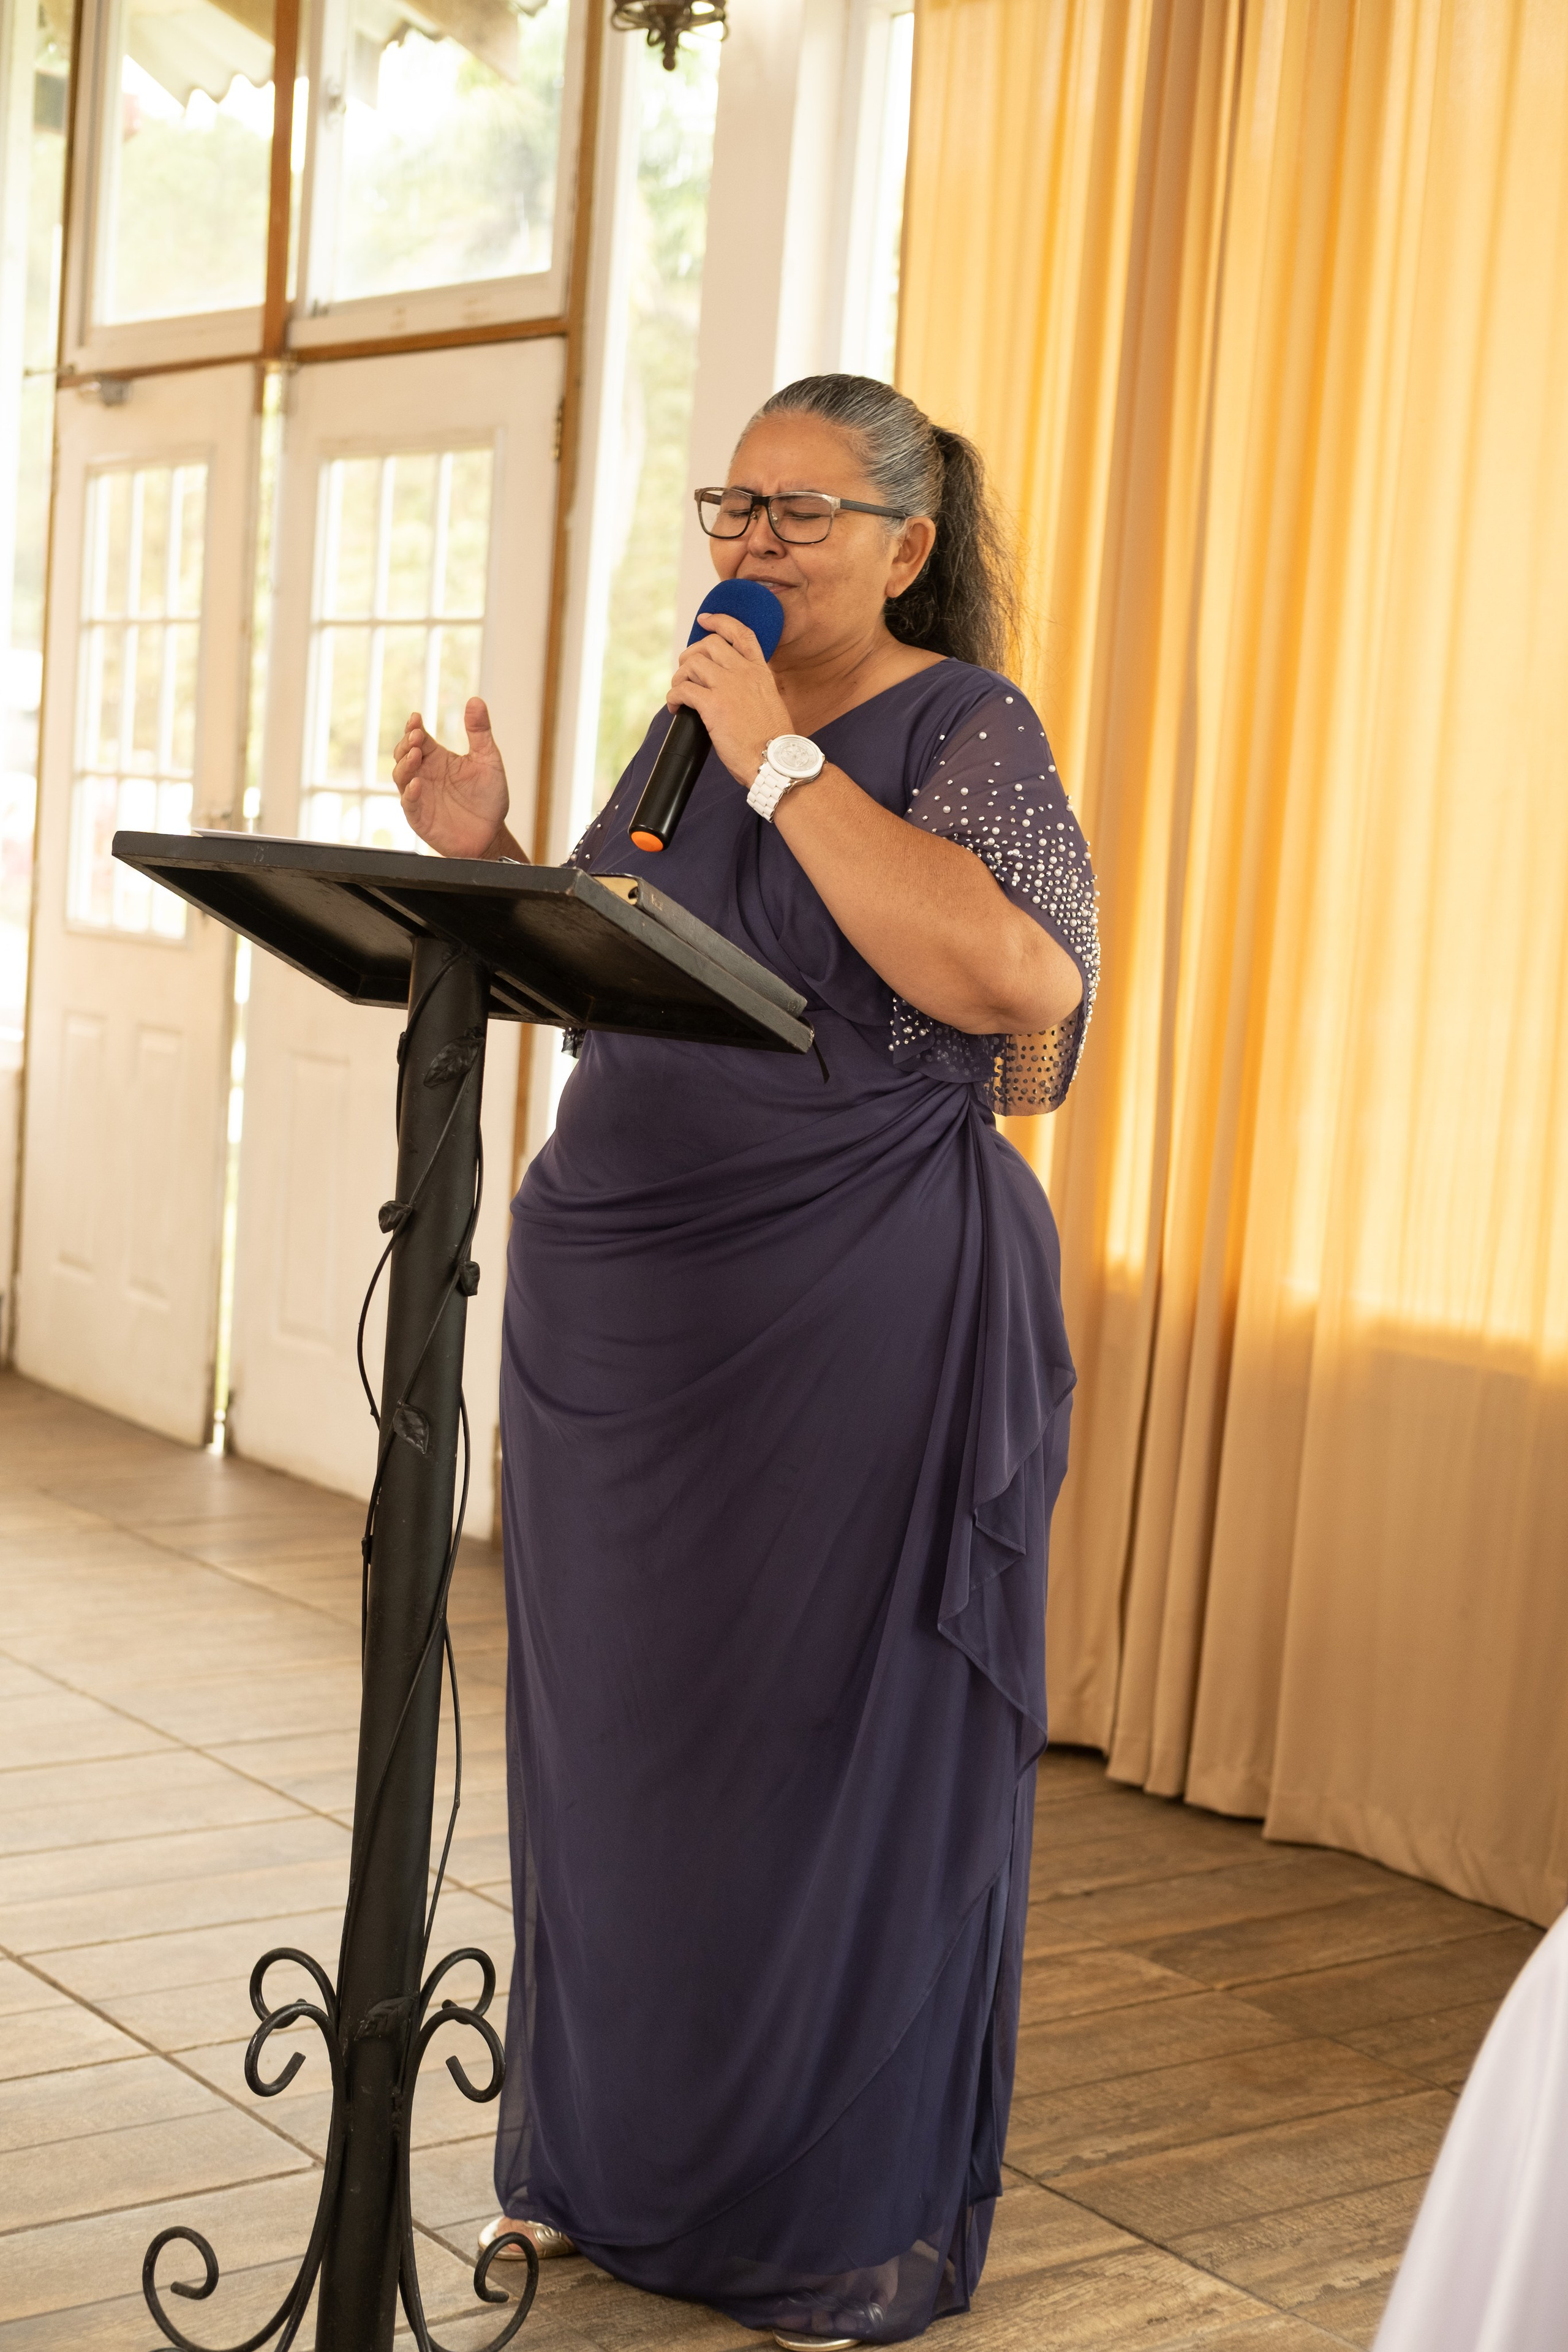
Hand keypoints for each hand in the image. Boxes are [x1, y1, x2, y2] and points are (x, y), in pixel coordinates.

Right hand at [392, 697, 509, 858]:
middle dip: (407, 743)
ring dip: (405, 764)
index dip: (414, 727)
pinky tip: (417, 784)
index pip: (419, 738)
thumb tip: (475, 700)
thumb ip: (480, 731)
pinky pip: (409, 804)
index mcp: (437, 758)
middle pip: (404, 753)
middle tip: (416, 736)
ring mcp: (420, 796)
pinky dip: (410, 794)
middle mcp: (425, 774)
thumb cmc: (488, 797)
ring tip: (416, 754)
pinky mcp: (420, 817)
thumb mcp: (488, 760)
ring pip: (401, 776)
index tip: (416, 718)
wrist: (492, 833)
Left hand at [666, 612, 794, 786]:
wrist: (775, 761)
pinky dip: (673, 697)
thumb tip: (732, 689)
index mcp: (760, 671)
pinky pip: (683, 690)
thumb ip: (752, 688)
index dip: (719, 621)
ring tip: (679, 692)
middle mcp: (744, 672)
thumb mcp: (769, 702)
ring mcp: (728, 687)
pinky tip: (675, 708)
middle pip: (708, 645)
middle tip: (685, 672)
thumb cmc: (773, 741)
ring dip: (679, 677)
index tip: (704, 620)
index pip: (740, 633)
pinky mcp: (712, 705)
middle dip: (690, 654)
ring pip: (691, 664)